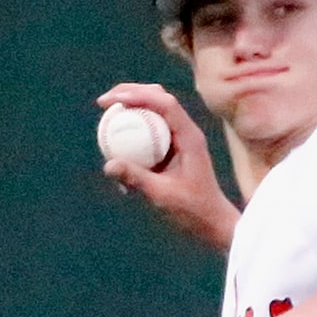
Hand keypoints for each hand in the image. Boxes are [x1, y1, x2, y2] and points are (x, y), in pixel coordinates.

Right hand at [96, 83, 238, 251]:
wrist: (213, 223)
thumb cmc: (193, 212)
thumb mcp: (163, 196)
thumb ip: (137, 179)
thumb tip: (107, 165)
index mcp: (190, 137)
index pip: (164, 103)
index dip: (136, 95)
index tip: (112, 101)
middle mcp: (186, 131)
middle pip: (158, 98)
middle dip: (130, 92)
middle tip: (104, 102)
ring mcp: (181, 138)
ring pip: (154, 110)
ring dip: (131, 107)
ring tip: (108, 113)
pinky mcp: (174, 148)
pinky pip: (152, 130)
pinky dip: (135, 128)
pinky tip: (117, 139)